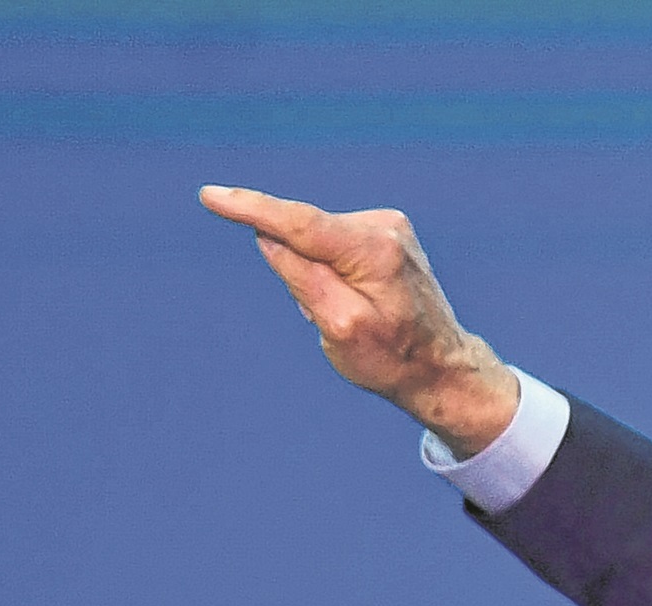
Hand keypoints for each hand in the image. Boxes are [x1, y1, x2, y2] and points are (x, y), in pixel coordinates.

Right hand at [198, 185, 518, 457]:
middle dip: (299, 273)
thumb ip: (302, 280)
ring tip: (352, 314)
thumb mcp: (339, 328)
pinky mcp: (386, 232)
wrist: (440, 364)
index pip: (299, 222)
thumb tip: (270, 237)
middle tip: (330, 318)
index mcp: (372, 250)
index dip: (251, 209)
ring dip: (318, 277)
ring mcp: (388, 226)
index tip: (211, 195)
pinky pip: (335, 248)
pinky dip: (332, 273)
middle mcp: (384, 227)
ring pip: (318, 244)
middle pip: (306, 238)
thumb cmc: (391, 356)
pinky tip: (359, 302)